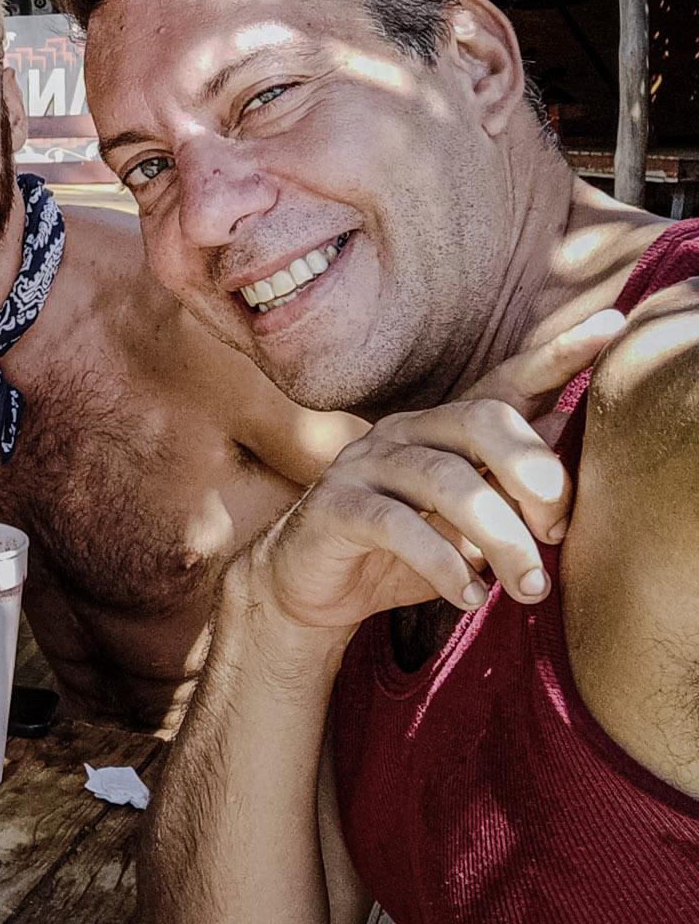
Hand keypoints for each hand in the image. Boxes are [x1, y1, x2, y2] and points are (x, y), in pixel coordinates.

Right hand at [251, 311, 625, 635]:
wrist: (310, 587)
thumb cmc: (401, 552)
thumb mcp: (467, 522)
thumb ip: (510, 482)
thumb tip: (567, 426)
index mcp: (442, 429)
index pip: (505, 383)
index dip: (557, 355)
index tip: (613, 326)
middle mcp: (403, 433)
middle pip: (481, 420)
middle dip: (534, 472)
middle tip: (558, 532)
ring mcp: (364, 465)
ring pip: (447, 481)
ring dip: (501, 539)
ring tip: (529, 588)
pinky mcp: (335, 507)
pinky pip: (397, 526)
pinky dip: (444, 565)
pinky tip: (469, 597)